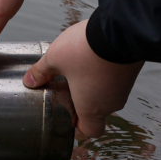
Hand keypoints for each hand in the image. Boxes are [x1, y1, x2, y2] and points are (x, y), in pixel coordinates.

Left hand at [23, 20, 143, 137]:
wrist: (121, 28)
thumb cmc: (87, 51)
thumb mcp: (55, 60)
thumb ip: (41, 72)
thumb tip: (29, 81)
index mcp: (91, 108)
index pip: (90, 131)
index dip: (79, 128)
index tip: (67, 118)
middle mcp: (111, 102)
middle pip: (97, 112)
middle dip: (82, 104)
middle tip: (67, 92)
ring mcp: (124, 87)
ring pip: (106, 94)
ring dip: (93, 87)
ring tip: (78, 73)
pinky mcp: (131, 71)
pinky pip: (115, 80)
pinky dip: (104, 75)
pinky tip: (92, 61)